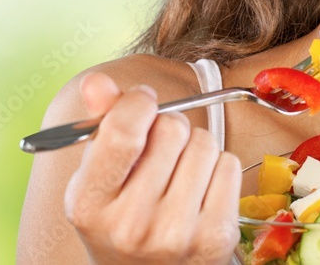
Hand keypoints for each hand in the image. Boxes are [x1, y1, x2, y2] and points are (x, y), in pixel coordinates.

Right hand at [64, 72, 241, 264]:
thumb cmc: (121, 214)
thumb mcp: (97, 174)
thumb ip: (101, 122)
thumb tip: (96, 80)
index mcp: (90, 204)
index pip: (124, 131)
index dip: (138, 103)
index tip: (142, 103)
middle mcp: (131, 226)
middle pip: (172, 128)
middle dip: (169, 128)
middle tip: (159, 152)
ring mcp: (176, 235)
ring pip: (204, 143)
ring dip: (194, 148)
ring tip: (177, 175)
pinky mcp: (216, 238)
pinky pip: (229, 164)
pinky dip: (217, 168)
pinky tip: (199, 191)